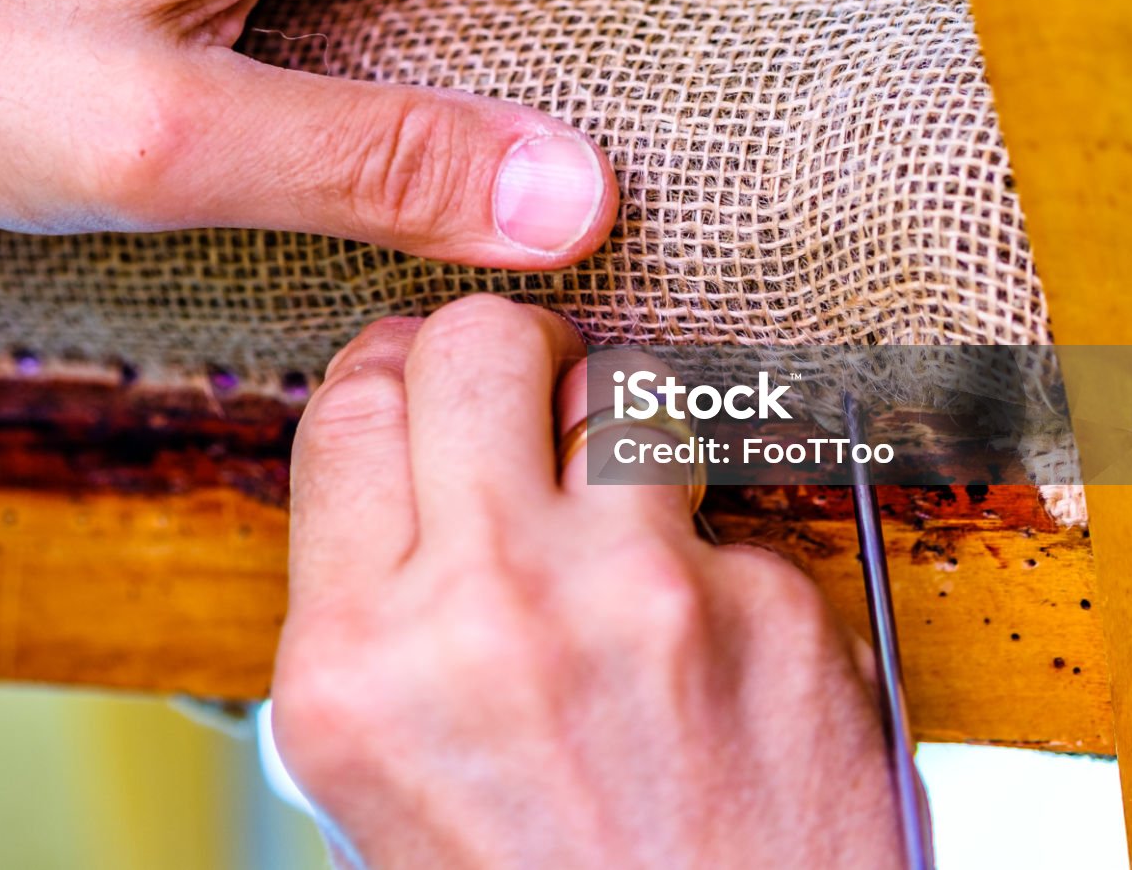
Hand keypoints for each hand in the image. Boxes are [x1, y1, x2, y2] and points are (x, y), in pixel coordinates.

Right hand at [271, 295, 906, 868]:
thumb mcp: (377, 789)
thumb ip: (379, 617)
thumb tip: (402, 473)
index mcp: (357, 664)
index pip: (351, 403)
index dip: (395, 377)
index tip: (427, 391)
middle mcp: (488, 610)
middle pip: (479, 342)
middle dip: (509, 355)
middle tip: (534, 402)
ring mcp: (644, 602)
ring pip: (630, 388)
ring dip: (627, 435)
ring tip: (634, 524)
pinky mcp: (780, 617)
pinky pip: (737, 520)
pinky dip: (727, 573)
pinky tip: (721, 667)